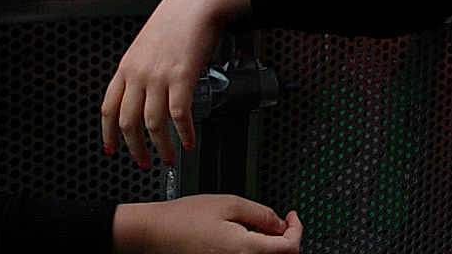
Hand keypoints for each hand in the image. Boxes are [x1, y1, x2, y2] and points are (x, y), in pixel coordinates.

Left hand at [102, 0, 250, 168]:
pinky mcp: (182, 77)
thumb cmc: (179, 19)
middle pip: (127, 122)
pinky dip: (184, 133)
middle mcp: (138, 74)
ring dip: (161, 147)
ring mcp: (159, 76)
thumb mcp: (149, 44)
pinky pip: (179, 115)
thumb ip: (143, 69)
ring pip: (152, 124)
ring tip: (170, 157)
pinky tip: (189, 140)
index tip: (112, 148)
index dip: (108, 133)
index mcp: (127, 66)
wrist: (199, 1)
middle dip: (135, 149)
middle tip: (144, 162)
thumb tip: (146, 93)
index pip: (108, 108)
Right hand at [112, 195, 301, 253]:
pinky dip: (255, 251)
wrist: (155, 234)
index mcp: (245, 249)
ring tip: (262, 227)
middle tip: (282, 221)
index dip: (297, 229)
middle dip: (286, 239)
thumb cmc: (183, 219)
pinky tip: (247, 238)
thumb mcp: (228, 203)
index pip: (289, 248)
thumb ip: (260, 213)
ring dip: (272, 247)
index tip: (293, 217)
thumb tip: (280, 223)